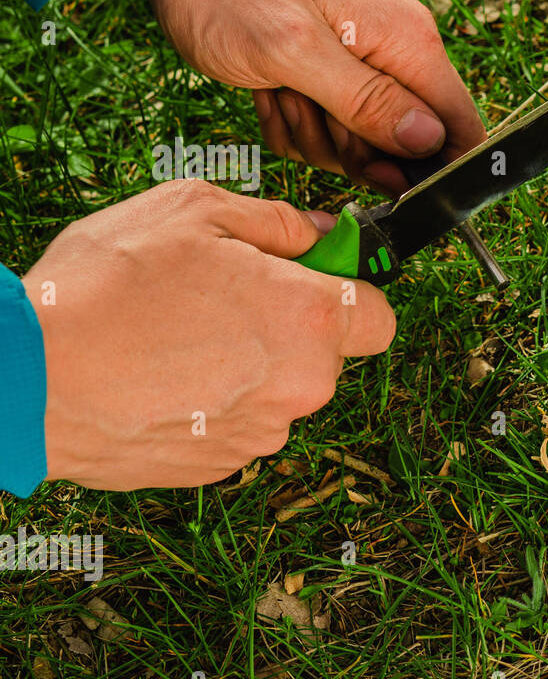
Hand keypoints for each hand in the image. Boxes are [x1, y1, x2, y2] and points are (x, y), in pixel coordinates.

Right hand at [22, 180, 395, 489]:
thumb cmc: (105, 288)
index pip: (380, 316)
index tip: (318, 277)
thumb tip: (321, 234)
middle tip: (221, 295)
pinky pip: (234, 423)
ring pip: (277, 390)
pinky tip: (159, 374)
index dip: (352, 292)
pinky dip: (209, 401)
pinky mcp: (218, 467)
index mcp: (310, 321)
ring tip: (174, 335)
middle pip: (324, 354)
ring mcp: (260, 434)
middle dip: (288, 325)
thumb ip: (276, 222)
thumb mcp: (193, 211)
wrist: (26, 380)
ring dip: (246, 365)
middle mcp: (300, 387)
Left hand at [109, 0, 486, 195]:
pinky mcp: (333, 77)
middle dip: (352, 149)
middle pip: (405, 147)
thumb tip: (429, 140)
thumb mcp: (294, 50)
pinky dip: (293, 123)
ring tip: (279, 87)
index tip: (383, 178)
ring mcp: (365, 65)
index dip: (433, 168)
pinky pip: (327, 133)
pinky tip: (270, 88)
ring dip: (314, 135)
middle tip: (304, 107)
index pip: (460, 126)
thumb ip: (367, 100)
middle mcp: (397, 53)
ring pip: (361, 146)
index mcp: (408, 41)